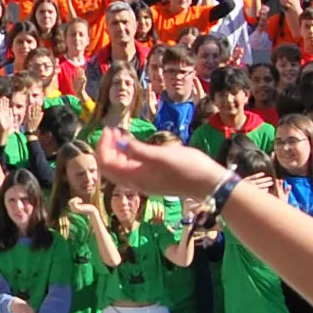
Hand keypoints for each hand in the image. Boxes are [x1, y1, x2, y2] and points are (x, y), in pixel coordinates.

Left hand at [93, 133, 224, 203]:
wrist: (209, 184)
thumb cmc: (187, 167)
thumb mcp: (162, 155)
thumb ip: (139, 150)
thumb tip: (119, 142)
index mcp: (136, 178)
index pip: (107, 164)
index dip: (103, 146)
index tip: (109, 129)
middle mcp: (136, 183)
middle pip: (110, 168)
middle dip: (106, 148)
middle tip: (112, 130)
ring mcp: (145, 182)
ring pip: (120, 168)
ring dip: (115, 152)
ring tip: (119, 135)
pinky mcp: (153, 180)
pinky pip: (131, 169)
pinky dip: (126, 156)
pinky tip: (133, 146)